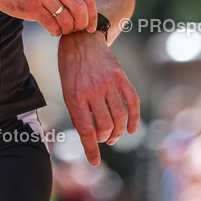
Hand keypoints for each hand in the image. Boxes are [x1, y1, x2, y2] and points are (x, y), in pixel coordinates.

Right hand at [0, 0, 96, 35]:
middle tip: (77, 31)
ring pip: (67, 19)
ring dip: (68, 29)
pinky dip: (55, 31)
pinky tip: (52, 31)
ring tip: (63, 30)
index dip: (93, 15)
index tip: (92, 26)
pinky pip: (52, 25)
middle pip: (80, 9)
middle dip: (82, 24)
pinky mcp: (32, 6)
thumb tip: (85, 10)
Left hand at [58, 31, 139, 165]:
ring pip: (119, 117)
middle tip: (102, 140)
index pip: (86, 130)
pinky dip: (134, 119)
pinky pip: (133, 102)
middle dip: (104, 139)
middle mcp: (92, 90)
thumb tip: (89, 137)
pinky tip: (131, 129)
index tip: (95, 162)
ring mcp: (109, 82)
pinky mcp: (121, 76)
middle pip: (105, 126)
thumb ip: (78, 112)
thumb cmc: (71, 68)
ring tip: (112, 136)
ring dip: (118, 132)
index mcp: (75, 96)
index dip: (91, 149)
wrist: (81, 38)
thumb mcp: (66, 90)